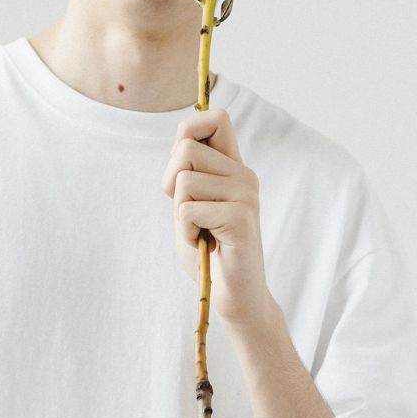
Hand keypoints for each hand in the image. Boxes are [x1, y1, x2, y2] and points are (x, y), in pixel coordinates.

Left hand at [162, 108, 270, 331]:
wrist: (235, 298)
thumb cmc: (209, 255)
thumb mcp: (190, 207)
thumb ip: (186, 175)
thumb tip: (180, 145)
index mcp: (233, 168)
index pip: (215, 119)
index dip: (187, 131)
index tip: (181, 167)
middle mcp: (243, 175)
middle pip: (185, 149)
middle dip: (171, 184)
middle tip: (188, 215)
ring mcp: (245, 194)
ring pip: (184, 181)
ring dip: (180, 214)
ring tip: (200, 233)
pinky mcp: (240, 217)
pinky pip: (189, 211)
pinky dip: (186, 233)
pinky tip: (204, 245)